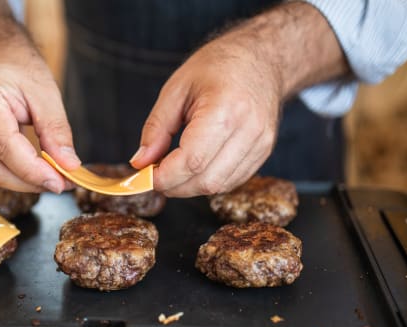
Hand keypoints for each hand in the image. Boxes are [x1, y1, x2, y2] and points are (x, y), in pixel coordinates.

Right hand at [0, 1, 79, 192]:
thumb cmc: (15, 65)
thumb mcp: (45, 91)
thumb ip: (56, 131)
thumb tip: (68, 166)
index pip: (4, 148)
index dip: (33, 172)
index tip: (60, 182)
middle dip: (31, 182)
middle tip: (63, 183)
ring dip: (23, 181)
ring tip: (53, 176)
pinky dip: (14, 173)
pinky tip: (35, 168)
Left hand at [130, 2, 346, 196]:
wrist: (262, 59)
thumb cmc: (218, 67)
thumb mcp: (176, 89)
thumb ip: (157, 128)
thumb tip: (140, 162)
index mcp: (225, 109)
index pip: (191, 161)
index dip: (164, 176)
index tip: (146, 176)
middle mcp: (249, 130)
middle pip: (206, 180)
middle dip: (175, 186)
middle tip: (155, 174)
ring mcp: (261, 144)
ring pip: (219, 186)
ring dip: (190, 186)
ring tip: (174, 169)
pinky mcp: (265, 152)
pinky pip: (232, 180)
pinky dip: (209, 181)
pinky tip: (196, 167)